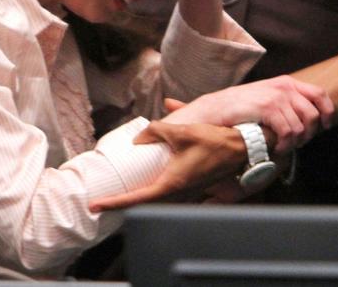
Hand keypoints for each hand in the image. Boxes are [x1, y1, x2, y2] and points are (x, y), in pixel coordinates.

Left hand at [88, 121, 245, 211]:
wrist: (240, 148)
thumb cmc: (214, 142)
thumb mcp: (182, 132)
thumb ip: (158, 131)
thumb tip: (141, 136)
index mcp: (172, 183)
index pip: (137, 198)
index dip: (115, 203)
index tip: (97, 206)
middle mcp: (178, 192)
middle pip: (144, 204)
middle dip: (122, 205)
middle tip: (103, 203)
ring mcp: (186, 192)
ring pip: (156, 201)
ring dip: (138, 198)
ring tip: (119, 195)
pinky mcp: (192, 187)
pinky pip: (167, 194)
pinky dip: (153, 191)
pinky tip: (149, 181)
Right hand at [161, 75, 333, 153]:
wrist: (214, 109)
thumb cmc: (239, 108)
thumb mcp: (266, 98)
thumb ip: (286, 103)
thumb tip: (308, 121)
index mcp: (286, 82)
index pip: (320, 94)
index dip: (327, 112)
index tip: (325, 126)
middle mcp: (284, 86)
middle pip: (314, 114)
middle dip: (309, 133)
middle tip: (297, 143)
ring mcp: (276, 96)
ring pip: (301, 126)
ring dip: (295, 142)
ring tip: (283, 147)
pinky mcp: (268, 108)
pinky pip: (288, 131)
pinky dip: (286, 145)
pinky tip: (278, 148)